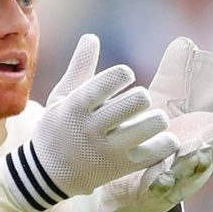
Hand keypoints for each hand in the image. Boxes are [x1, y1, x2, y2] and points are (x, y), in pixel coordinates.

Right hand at [4, 34, 178, 211]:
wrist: (47, 175)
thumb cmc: (57, 128)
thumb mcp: (61, 97)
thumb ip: (79, 67)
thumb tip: (92, 36)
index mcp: (75, 107)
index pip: (107, 82)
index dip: (123, 73)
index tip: (126, 75)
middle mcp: (91, 129)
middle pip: (136, 102)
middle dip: (141, 97)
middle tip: (138, 102)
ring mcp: (107, 150)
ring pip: (150, 126)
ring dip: (157, 118)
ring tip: (152, 119)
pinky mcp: (120, 168)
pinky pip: (155, 152)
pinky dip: (165, 142)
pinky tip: (161, 137)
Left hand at [72, 37, 212, 211]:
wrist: (129, 181)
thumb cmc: (155, 136)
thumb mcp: (163, 104)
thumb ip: (174, 75)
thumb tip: (185, 43)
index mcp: (207, 130)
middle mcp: (201, 152)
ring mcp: (183, 173)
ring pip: (195, 167)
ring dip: (198, 160)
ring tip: (199, 153)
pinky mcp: (158, 189)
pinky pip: (163, 187)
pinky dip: (163, 183)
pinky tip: (159, 178)